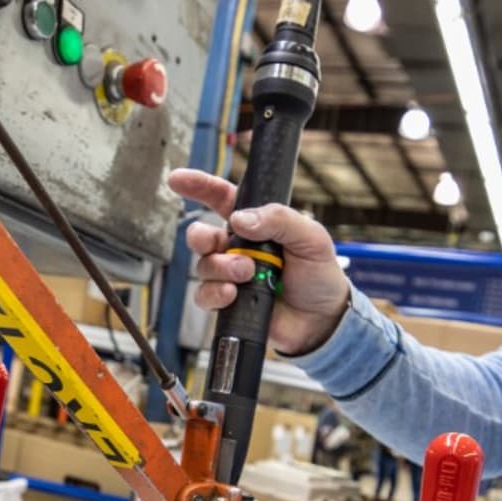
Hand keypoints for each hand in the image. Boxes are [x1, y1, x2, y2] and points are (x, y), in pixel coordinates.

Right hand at [167, 169, 351, 356]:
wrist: (323, 320)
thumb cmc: (319, 275)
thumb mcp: (311, 237)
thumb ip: (279, 219)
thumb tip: (240, 219)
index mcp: (256, 224)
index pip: (222, 198)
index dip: (199, 187)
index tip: (178, 180)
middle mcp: (238, 248)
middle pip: (201, 235)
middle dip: (200, 236)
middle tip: (218, 243)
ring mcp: (231, 275)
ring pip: (203, 266)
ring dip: (221, 268)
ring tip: (246, 274)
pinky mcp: (229, 302)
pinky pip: (204, 295)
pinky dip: (215, 293)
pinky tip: (233, 294)